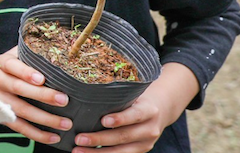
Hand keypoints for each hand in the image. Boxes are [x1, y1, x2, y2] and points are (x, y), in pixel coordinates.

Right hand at [0, 47, 70, 146]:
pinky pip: (19, 127)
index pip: (13, 66)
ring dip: (44, 118)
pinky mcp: (1, 116)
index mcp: (2, 63)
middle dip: (42, 95)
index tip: (42, 78)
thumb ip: (29, 51)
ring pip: (21, 110)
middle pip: (19, 89)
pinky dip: (37, 134)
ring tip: (65, 123)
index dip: (26, 73)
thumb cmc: (4, 67)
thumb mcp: (11, 55)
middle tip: (63, 99)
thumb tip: (57, 47)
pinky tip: (54, 137)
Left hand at [73, 63, 197, 152]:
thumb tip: (86, 93)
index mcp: (149, 111)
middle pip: (123, 136)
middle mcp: (150, 129)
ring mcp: (146, 143)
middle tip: (79, 138)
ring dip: (97, 152)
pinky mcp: (141, 151)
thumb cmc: (138, 98)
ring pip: (121, 151)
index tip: (103, 120)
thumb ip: (118, 97)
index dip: (120, 119)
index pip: (135, 115)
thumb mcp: (134, 94)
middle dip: (99, 139)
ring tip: (78, 150)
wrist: (161, 110)